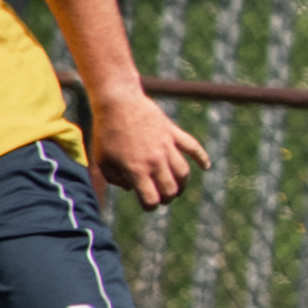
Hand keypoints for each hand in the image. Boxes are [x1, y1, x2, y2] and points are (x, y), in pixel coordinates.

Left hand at [87, 90, 210, 209]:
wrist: (118, 101)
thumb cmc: (105, 131)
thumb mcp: (101, 159)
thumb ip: (114, 179)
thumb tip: (130, 188)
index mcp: (136, 169)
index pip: (151, 200)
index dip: (150, 206)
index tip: (147, 204)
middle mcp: (155, 160)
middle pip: (170, 190)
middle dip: (166, 198)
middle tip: (161, 197)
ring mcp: (167, 146)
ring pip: (183, 173)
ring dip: (182, 184)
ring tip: (177, 187)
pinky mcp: (173, 133)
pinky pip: (193, 148)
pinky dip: (202, 158)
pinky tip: (206, 166)